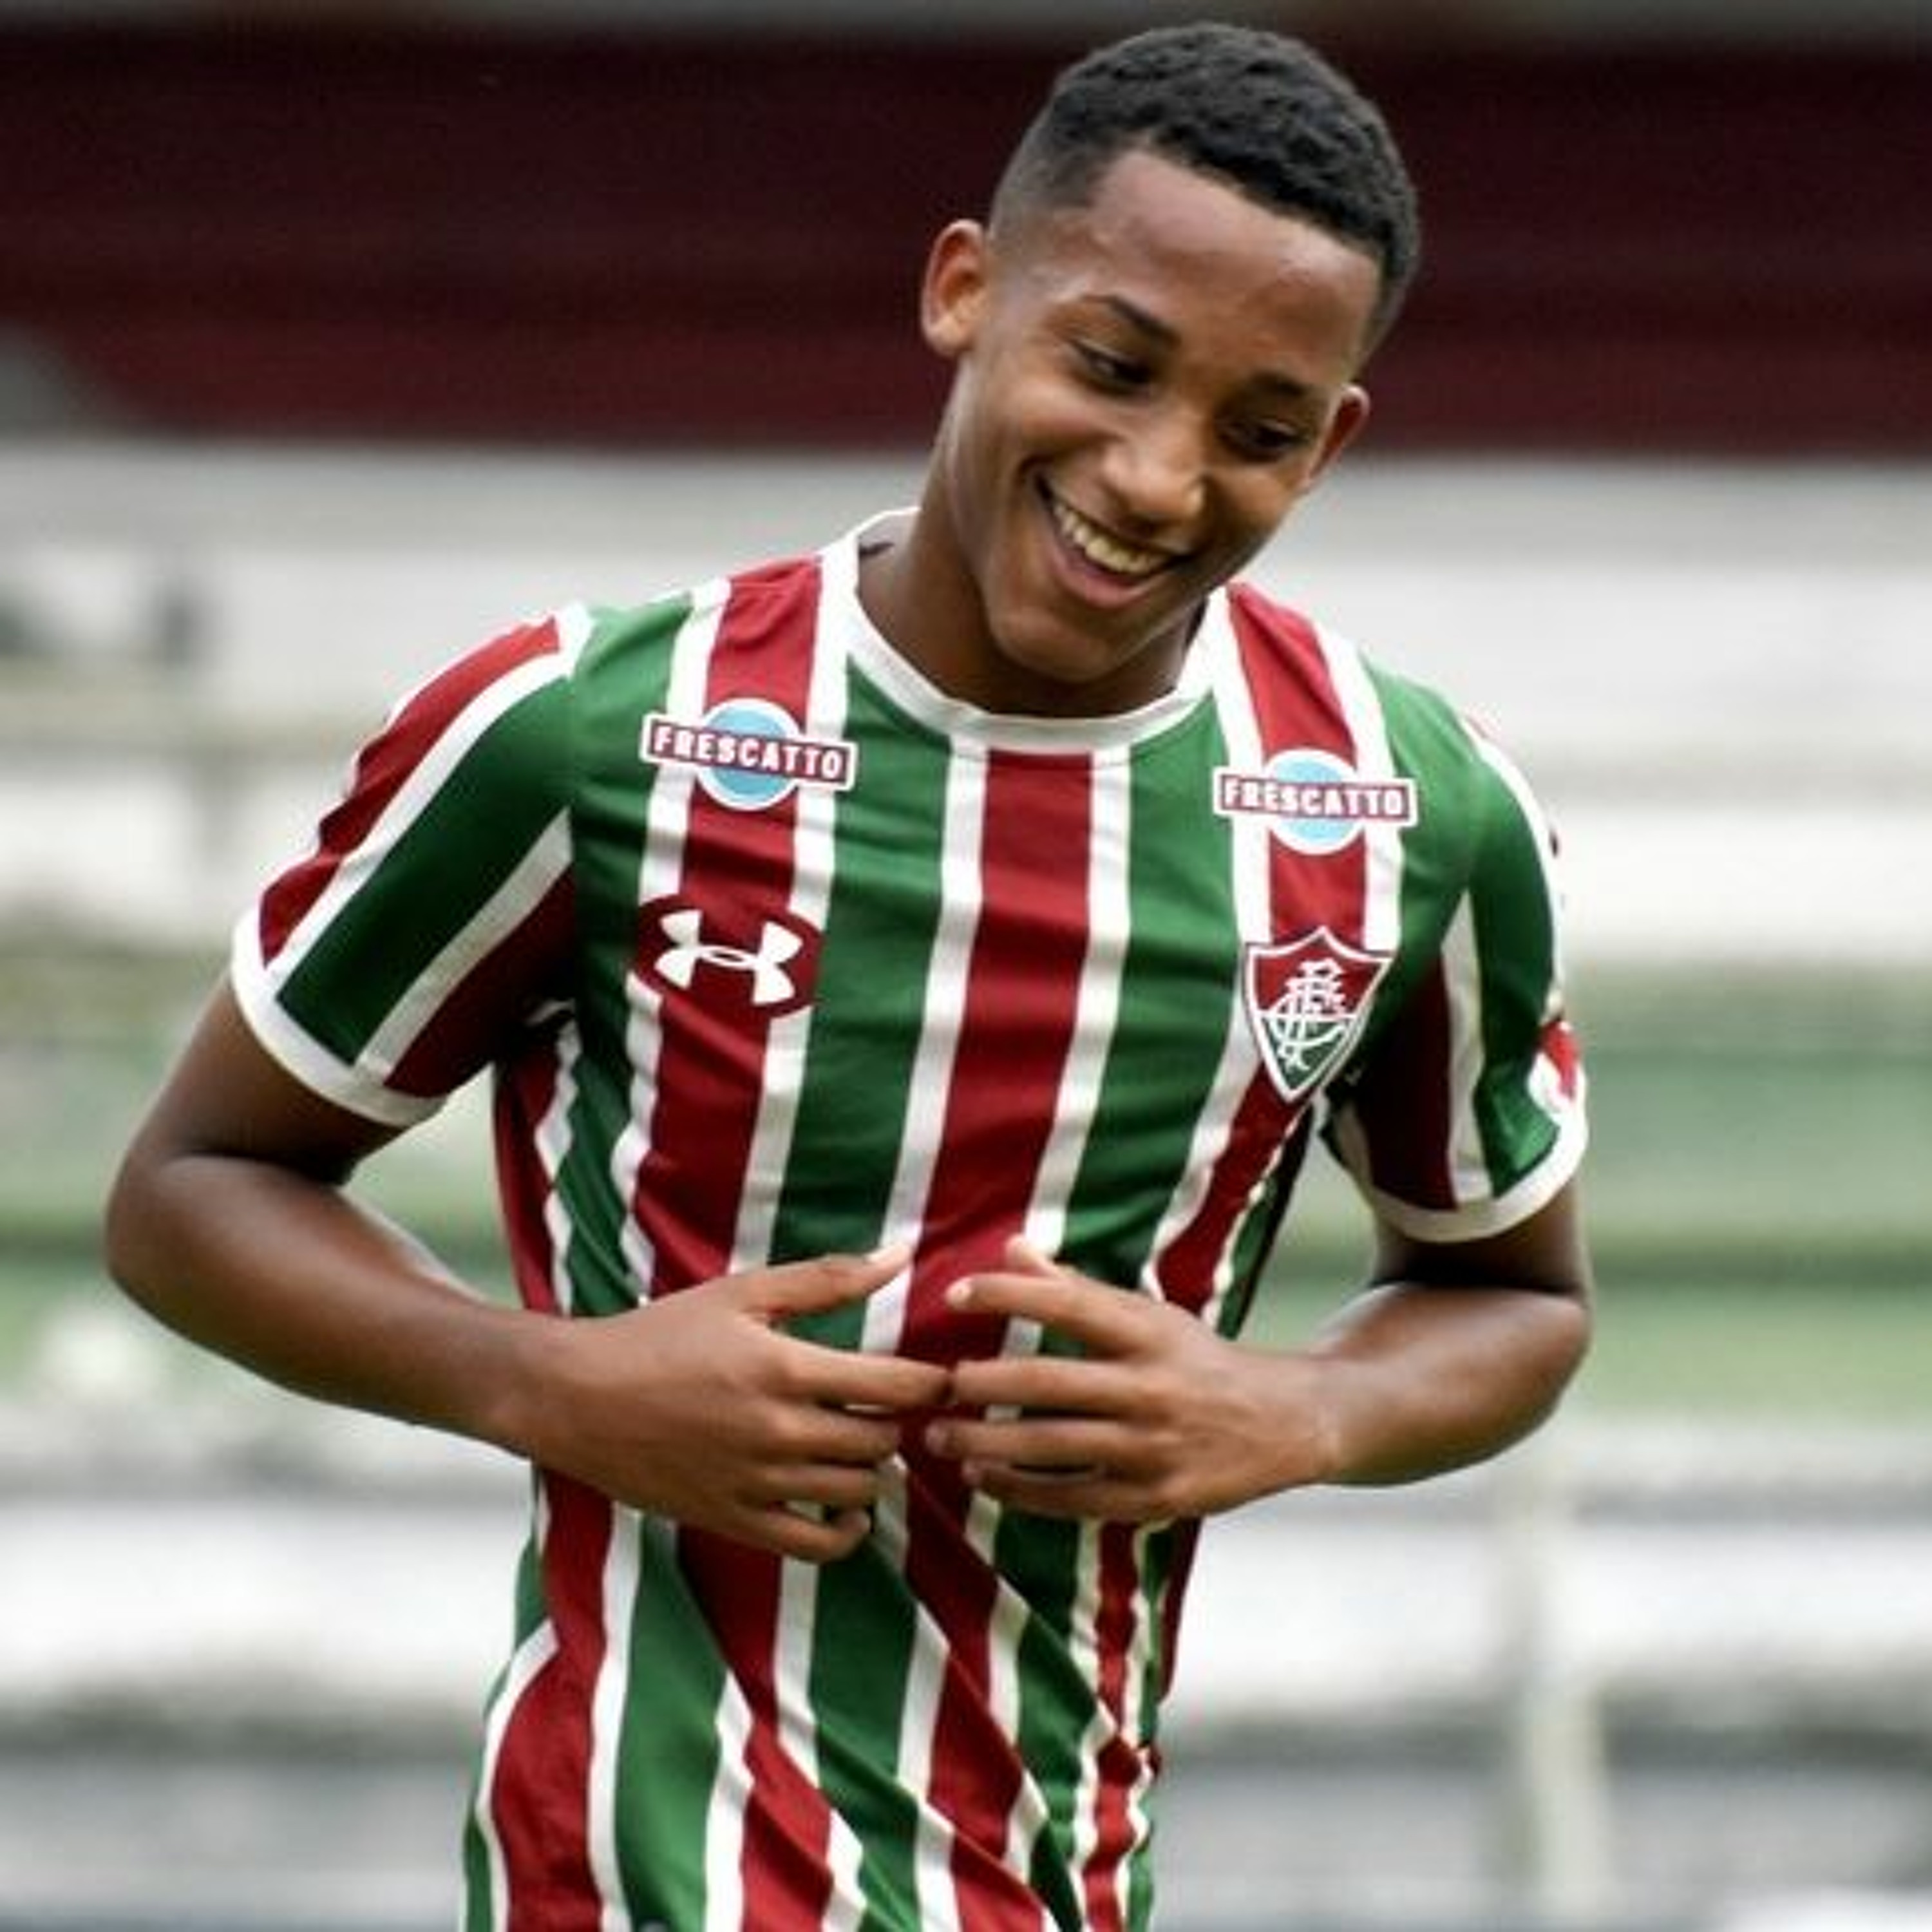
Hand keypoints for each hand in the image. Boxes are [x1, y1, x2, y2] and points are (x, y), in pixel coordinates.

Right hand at [509, 1247, 948, 1561]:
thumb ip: (827, 1278)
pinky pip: (815, 1547)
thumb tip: (900, 1256)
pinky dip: (846, 1533)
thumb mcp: (742, 1293)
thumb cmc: (661, 1335)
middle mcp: (778, 1432)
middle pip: (881, 1442)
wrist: (578, 1397)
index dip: (934, 1384)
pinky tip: (846, 1508)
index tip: (943, 1378)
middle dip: (897, 1423)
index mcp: (785, 1369)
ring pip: (856, 1492)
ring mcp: (756, 1483)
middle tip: (886, 1406)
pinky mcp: (734, 1521)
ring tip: (862, 1445)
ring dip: (874, 1470)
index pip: (895, 1388)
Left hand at [926, 1239, 1335, 1522]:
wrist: (1284, 1423)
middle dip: (984, 1384)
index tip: (955, 1292)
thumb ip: (1075, 1288)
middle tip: (937, 1384)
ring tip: (940, 1439)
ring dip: (989, 1444)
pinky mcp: (1154, 1498)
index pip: (1070, 1304)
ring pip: (1055, 1446)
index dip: (1010, 1293)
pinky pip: (1074, 1498)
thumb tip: (1010, 1246)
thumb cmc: (1197, 1360)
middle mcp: (1151, 1387)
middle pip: (1052, 1383)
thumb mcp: (1148, 1316)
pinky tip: (983, 1479)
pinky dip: (1022, 1491)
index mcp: (1149, 1332)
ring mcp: (1153, 1447)